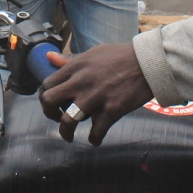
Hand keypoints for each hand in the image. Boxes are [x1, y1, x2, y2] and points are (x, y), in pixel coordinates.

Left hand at [39, 43, 153, 144]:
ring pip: (68, 122)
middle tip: (57, 118)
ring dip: (66, 133)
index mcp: (75, 67)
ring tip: (69, 136)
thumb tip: (49, 56)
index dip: (45, 96)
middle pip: (49, 101)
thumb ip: (70, 59)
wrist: (147, 62)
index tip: (52, 102)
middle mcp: (81, 82)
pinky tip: (95, 138)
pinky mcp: (111, 110)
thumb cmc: (120, 56)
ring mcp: (95, 97)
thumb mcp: (92, 53)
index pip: (47, 84)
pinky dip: (94, 139)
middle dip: (49, 114)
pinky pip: (95, 132)